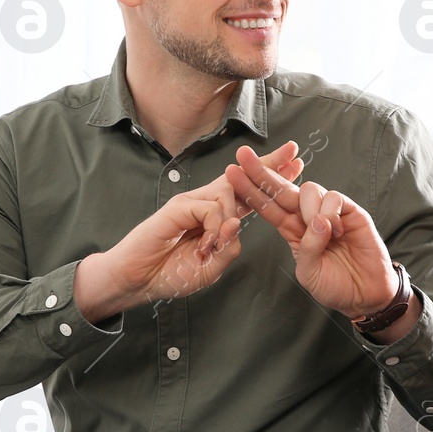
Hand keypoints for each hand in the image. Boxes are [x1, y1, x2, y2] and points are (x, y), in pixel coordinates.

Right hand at [75, 141, 304, 321]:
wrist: (136, 279)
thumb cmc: (170, 273)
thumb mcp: (211, 267)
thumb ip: (228, 248)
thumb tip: (237, 226)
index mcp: (216, 217)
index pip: (248, 193)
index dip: (270, 180)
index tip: (295, 167)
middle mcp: (205, 204)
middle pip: (241, 178)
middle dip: (269, 165)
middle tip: (294, 152)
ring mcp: (191, 202)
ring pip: (228, 193)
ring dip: (229, 220)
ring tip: (211, 246)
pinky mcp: (178, 207)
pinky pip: (210, 209)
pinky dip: (213, 228)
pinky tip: (204, 244)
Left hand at [225, 145, 396, 317]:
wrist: (365, 293)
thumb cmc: (335, 285)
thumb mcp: (309, 273)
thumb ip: (307, 249)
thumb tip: (316, 221)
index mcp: (291, 230)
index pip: (267, 205)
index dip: (250, 189)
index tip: (231, 173)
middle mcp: (307, 216)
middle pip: (280, 189)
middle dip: (261, 171)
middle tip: (242, 154)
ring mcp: (329, 211)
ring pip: (308, 190)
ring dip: (309, 208)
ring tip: (322, 231)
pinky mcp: (350, 211)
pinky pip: (334, 198)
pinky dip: (331, 212)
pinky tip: (337, 231)